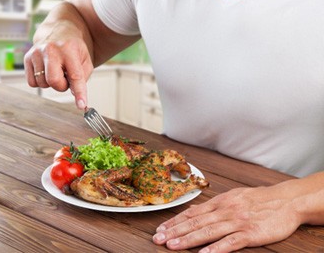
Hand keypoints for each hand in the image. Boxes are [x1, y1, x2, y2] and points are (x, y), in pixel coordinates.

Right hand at [24, 21, 93, 109]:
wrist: (59, 29)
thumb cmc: (74, 47)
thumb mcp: (85, 59)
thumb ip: (83, 78)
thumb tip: (75, 96)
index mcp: (69, 49)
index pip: (75, 75)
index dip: (79, 92)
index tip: (82, 105)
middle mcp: (50, 50)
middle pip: (54, 81)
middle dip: (62, 86)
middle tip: (66, 78)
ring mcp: (36, 53)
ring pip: (42, 84)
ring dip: (52, 83)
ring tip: (56, 70)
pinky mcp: (27, 58)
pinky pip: (32, 82)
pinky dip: (41, 81)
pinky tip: (46, 71)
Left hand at [153, 186, 300, 251]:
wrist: (286, 200)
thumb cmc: (258, 199)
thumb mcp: (233, 196)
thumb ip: (213, 205)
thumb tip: (193, 210)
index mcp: (220, 201)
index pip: (192, 212)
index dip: (175, 221)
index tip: (160, 228)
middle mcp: (225, 210)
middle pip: (195, 222)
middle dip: (175, 231)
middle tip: (158, 239)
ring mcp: (237, 222)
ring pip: (208, 231)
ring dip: (188, 239)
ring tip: (173, 246)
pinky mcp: (251, 233)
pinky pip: (231, 242)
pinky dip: (216, 249)